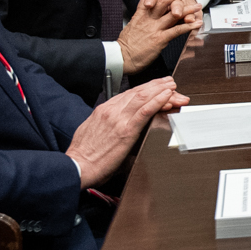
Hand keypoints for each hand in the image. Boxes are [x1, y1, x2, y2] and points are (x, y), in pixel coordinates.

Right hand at [66, 76, 184, 186]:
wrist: (77, 167)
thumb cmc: (83, 155)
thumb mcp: (91, 132)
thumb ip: (106, 125)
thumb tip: (116, 126)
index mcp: (103, 111)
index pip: (128, 94)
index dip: (145, 89)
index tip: (156, 87)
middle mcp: (111, 111)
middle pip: (138, 93)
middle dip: (157, 86)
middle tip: (170, 82)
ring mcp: (119, 119)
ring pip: (144, 97)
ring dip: (162, 90)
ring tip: (173, 86)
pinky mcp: (126, 131)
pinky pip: (145, 111)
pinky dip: (158, 101)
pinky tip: (167, 96)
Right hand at [117, 0, 202, 71]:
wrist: (120, 59)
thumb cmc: (125, 47)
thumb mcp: (130, 28)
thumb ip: (140, 21)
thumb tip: (146, 20)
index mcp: (139, 16)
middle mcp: (147, 19)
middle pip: (164, 1)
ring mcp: (154, 29)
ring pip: (173, 14)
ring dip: (188, 9)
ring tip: (197, 7)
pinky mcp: (159, 39)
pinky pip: (177, 30)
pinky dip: (188, 26)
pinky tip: (195, 24)